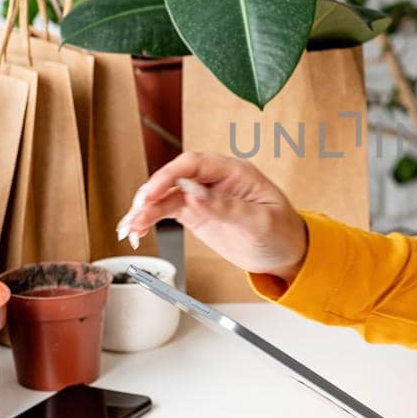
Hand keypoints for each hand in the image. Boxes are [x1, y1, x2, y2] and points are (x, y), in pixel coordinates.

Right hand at [115, 152, 308, 277]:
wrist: (286, 254)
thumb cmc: (281, 232)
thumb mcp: (258, 221)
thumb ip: (225, 207)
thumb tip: (193, 192)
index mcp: (234, 172)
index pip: (194, 163)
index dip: (170, 175)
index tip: (153, 192)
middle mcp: (215, 180)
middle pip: (174, 177)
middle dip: (152, 192)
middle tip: (137, 212)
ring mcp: (203, 197)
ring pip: (166, 195)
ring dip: (145, 209)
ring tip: (130, 226)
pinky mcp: (196, 214)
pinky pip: (167, 211)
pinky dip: (150, 219)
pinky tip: (137, 228)